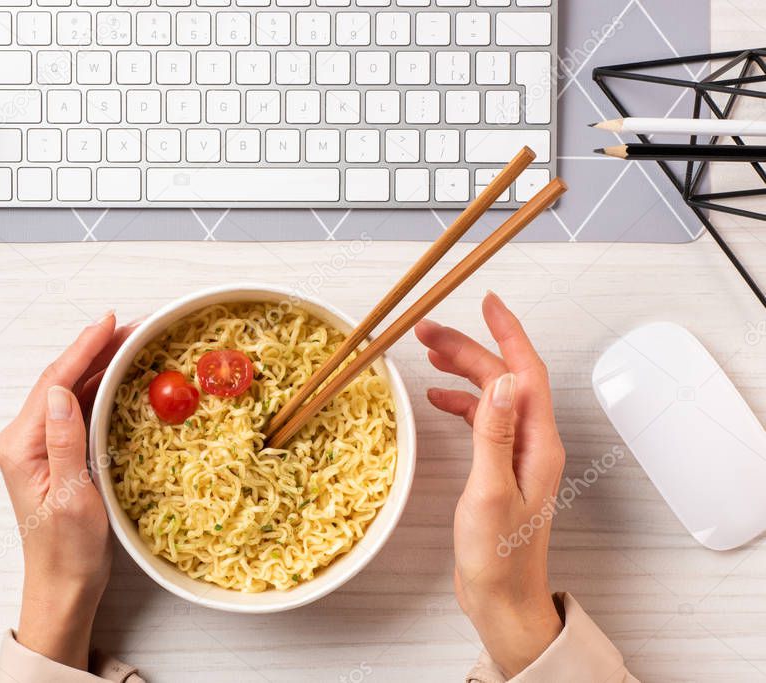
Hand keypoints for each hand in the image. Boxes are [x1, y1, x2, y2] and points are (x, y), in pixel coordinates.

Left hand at [0, 312, 133, 670]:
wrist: (63, 585)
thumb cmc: (68, 551)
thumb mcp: (72, 497)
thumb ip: (64, 442)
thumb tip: (64, 392)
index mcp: (23, 445)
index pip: (55, 382)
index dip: (84, 348)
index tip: (111, 322)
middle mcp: (26, 439)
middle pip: (62, 380)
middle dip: (96, 348)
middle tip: (133, 326)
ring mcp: (40, 445)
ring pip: (70, 391)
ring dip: (99, 365)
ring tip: (131, 342)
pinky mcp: (56, 454)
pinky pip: (77, 410)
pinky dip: (99, 388)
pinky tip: (118, 376)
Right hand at [415, 293, 565, 677]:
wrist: (502, 599)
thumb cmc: (497, 555)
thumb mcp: (491, 491)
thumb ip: (493, 434)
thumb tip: (499, 380)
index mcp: (536, 443)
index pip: (526, 371)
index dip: (507, 332)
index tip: (487, 301)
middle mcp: (531, 442)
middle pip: (503, 378)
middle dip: (468, 348)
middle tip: (426, 331)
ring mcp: (516, 454)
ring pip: (491, 395)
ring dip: (461, 371)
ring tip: (426, 353)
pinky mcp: (499, 468)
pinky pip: (482, 420)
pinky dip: (459, 403)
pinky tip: (436, 400)